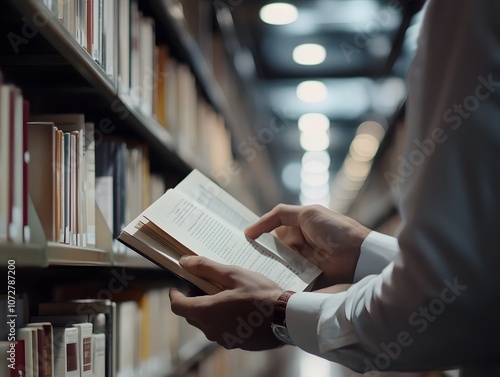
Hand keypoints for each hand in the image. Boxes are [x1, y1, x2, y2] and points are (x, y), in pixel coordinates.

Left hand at [169, 256, 283, 350]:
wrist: (287, 318)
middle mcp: (211, 330)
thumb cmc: (261, 294)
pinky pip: (221, 330)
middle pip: (191, 315)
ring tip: (226, 295)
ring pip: (207, 324)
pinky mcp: (236, 344)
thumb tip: (184, 262)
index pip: (177, 306)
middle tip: (207, 285)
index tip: (178, 285)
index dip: (175, 294)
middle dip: (194, 300)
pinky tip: (238, 308)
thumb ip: (206, 268)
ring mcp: (224, 339)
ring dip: (209, 310)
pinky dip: (222, 319)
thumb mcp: (233, 275)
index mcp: (207, 312)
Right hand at [245, 204, 370, 288]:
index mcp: (299, 227)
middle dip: (259, 254)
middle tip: (239, 260)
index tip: (239, 242)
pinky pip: (290, 280)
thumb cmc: (334, 229)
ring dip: (268, 268)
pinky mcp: (308, 279)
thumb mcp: (307, 213)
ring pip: (279, 266)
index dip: (258, 235)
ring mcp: (303, 262)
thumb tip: (251, 229)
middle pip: (273, 250)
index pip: (272, 231)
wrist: (359, 255)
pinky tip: (265, 284)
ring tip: (248, 273)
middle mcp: (299, 244)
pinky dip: (280, 281)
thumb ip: (279, 215)